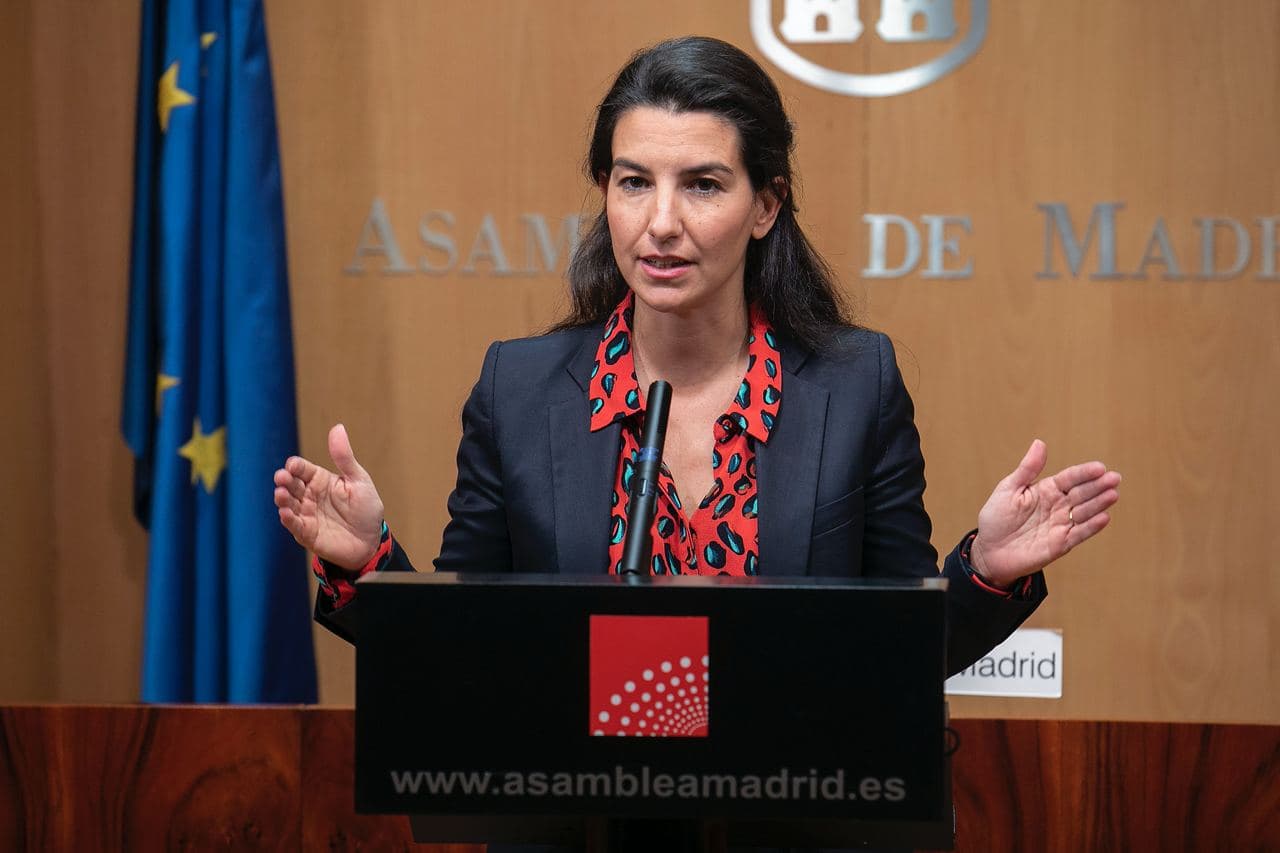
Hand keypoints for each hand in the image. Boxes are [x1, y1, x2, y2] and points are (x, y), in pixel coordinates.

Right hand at [273, 423, 384, 569]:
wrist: (371, 541)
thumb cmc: (365, 509)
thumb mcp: (358, 480)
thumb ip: (344, 457)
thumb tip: (337, 427)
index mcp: (320, 480)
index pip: (302, 469)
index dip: (295, 466)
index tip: (292, 465)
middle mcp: (309, 496)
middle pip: (291, 485)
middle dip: (284, 480)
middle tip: (281, 477)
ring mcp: (306, 514)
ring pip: (288, 504)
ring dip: (283, 499)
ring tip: (281, 494)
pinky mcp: (307, 533)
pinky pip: (295, 525)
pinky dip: (288, 519)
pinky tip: (285, 513)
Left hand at [970, 439, 1120, 587]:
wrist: (989, 550)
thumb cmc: (996, 518)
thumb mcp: (1008, 489)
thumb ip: (1027, 469)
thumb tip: (1040, 443)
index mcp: (1047, 489)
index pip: (1070, 478)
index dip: (1085, 473)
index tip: (1100, 467)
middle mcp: (1058, 505)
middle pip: (1082, 493)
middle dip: (1098, 486)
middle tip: (1114, 478)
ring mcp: (1061, 524)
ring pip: (1085, 512)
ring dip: (1099, 503)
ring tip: (1112, 494)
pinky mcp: (1061, 544)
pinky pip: (1079, 534)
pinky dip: (1092, 527)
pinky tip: (1104, 517)